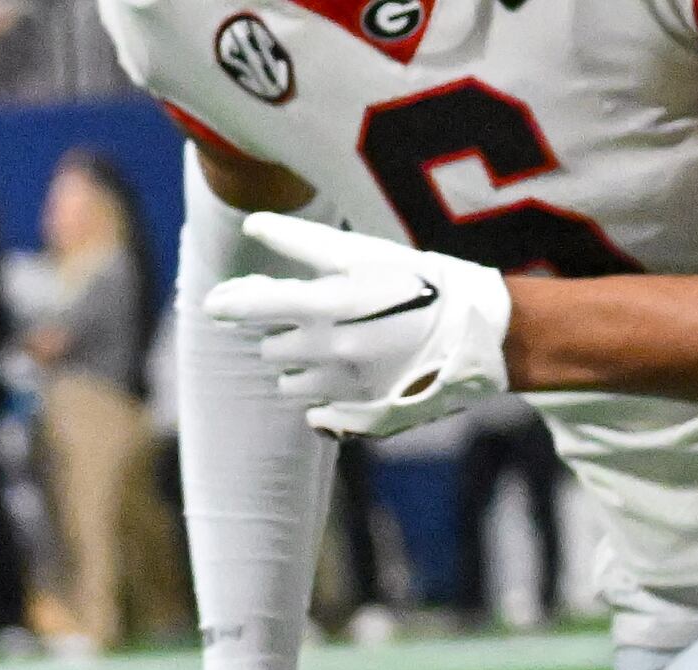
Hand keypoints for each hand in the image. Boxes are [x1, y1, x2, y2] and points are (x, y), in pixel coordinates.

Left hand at [203, 214, 513, 438]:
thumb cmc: (420, 283)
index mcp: (326, 307)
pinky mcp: (357, 418)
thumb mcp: (365, 254)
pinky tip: (355, 376)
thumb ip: (303, 242)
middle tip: (320, 317)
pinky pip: (315, 413)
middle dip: (284, 334)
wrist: (481, 335)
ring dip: (301, 367)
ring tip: (342, 346)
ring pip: (288, 384)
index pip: (250, 308)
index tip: (217, 303)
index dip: (228, 304)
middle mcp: (327, 352)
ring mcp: (341, 389)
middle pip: (269, 348)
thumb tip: (252, 223)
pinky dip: (323, 396)